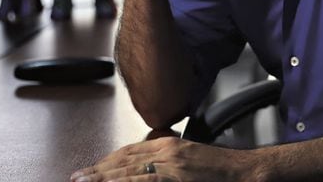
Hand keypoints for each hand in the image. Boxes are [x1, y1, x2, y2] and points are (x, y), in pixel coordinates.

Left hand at [69, 136, 261, 181]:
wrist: (246, 172)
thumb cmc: (222, 169)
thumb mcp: (191, 155)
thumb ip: (168, 157)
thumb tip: (148, 164)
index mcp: (169, 144)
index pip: (129, 151)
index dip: (107, 161)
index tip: (91, 169)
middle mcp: (167, 152)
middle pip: (124, 160)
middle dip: (98, 171)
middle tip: (77, 177)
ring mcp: (171, 166)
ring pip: (129, 172)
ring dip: (104, 179)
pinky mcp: (177, 179)